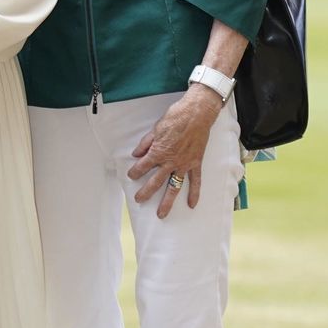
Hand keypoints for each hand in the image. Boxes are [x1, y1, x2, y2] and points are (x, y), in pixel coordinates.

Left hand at [126, 86, 222, 217]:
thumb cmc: (175, 118)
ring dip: (167, 201)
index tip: (131, 176)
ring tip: (161, 214)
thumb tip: (136, 154)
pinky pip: (195, 181)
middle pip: (155, 182)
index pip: (142, 167)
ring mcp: (184, 164)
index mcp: (158, 152)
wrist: (197, 114)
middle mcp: (170, 162)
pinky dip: (194, 193)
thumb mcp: (155, 129)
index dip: (135, 172)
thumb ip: (145, 144)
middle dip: (146, 192)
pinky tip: (192, 205)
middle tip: (138, 200)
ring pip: (174, 186)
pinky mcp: (195, 163)